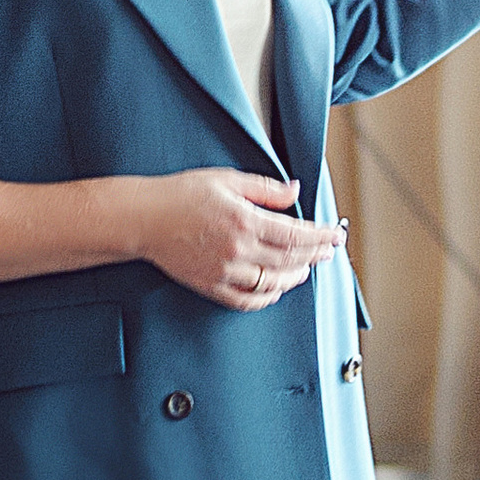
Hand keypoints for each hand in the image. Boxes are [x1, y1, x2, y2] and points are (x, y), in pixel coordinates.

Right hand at [132, 171, 343, 312]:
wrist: (143, 219)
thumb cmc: (180, 195)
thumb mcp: (226, 180)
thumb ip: (265, 188)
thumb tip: (295, 191)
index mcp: (244, 220)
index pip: (296, 234)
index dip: (321, 236)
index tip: (336, 235)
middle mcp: (238, 249)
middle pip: (290, 258)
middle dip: (315, 255)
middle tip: (329, 250)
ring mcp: (225, 271)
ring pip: (272, 282)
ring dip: (295, 276)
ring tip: (307, 268)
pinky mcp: (210, 285)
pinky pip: (247, 300)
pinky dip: (267, 297)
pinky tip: (276, 290)